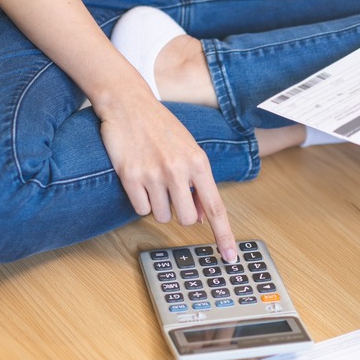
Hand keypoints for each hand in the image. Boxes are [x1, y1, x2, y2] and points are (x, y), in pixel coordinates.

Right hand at [96, 86, 237, 262]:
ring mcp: (154, 174)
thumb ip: (199, 183)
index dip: (224, 235)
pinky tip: (139, 178)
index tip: (230, 256)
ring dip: (158, 206)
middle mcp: (178, 170)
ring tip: (154, 179)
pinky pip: (141, 208)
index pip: (216, 207)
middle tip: (173, 193)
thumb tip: (203, 216)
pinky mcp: (130, 176)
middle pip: (186, 219)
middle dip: (181, 213)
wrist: (129, 103)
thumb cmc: (162, 128)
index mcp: (199, 162)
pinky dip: (141, 201)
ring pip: (161, 216)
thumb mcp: (189, 150)